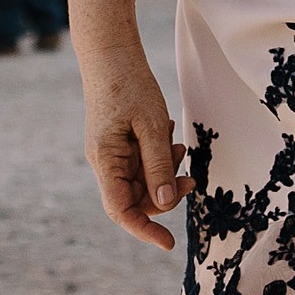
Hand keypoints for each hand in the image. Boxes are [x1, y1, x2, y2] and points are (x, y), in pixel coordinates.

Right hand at [75, 45, 185, 249]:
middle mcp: (104, 161)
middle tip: (190, 177)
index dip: (144, 230)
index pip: (121, 210)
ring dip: (164, 173)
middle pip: (134, 198)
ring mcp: (109, 152)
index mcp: (105, 160)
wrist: (110, 51)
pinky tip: (168, 135)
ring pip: (140, 181)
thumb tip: (164, 204)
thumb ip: (158, 167)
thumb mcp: (152, 126)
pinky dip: (158, 157)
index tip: (169, 243)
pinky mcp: (117, 142)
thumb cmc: (129, 84)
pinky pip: (139, 162)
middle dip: (164, 195)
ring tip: (178, 147)